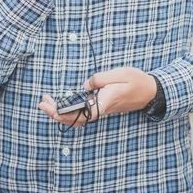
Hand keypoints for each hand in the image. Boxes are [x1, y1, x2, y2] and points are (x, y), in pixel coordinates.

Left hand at [38, 67, 156, 127]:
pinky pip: (83, 111)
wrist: (150, 91)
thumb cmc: (136, 81)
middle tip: (41, 103)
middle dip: (57, 113)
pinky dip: (70, 108)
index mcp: (105, 102)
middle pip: (76, 118)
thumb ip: (100, 79)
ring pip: (78, 116)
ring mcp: (101, 108)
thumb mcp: (120, 74)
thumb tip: (85, 85)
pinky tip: (62, 102)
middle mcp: (102, 108)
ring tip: (47, 101)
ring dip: (61, 111)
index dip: (64, 113)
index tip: (51, 108)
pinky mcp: (102, 105)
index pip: (81, 113)